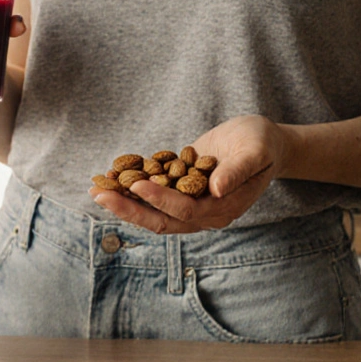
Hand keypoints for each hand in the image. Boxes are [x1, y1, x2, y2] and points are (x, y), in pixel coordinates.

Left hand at [89, 115, 288, 233]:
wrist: (264, 142)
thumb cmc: (263, 144)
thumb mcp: (256, 151)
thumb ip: (238, 171)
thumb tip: (216, 189)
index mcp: (223, 208)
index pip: (186, 210)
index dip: (160, 199)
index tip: (136, 185)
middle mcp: (204, 212)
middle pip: (161, 219)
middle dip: (128, 208)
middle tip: (98, 196)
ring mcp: (191, 203)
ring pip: (152, 210)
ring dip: (124, 201)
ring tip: (96, 188)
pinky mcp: (181, 189)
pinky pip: (153, 192)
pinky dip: (132, 186)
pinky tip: (110, 175)